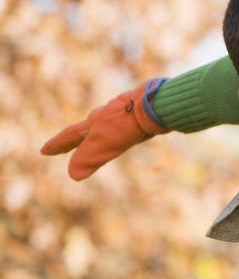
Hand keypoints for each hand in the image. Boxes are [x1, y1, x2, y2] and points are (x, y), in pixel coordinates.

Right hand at [41, 79, 168, 180]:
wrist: (156, 103)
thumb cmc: (127, 125)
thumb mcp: (104, 145)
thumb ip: (88, 158)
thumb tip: (73, 174)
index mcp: (92, 124)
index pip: (70, 136)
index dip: (57, 145)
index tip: (44, 151)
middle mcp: (104, 115)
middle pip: (86, 128)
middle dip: (75, 138)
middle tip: (66, 145)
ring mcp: (121, 109)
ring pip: (105, 121)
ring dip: (97, 130)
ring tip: (96, 135)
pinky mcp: (138, 107)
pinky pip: (124, 118)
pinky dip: (119, 124)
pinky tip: (127, 125)